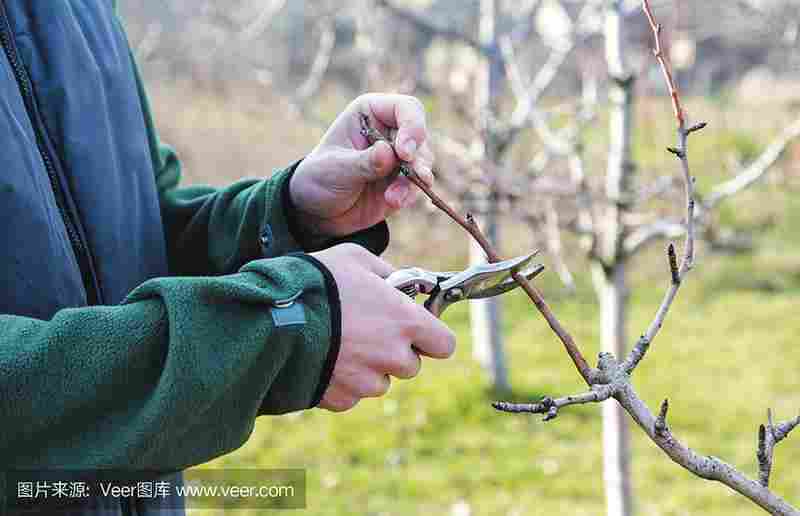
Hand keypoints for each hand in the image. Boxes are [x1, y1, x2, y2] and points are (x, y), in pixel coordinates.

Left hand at [290, 93, 435, 239]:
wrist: (317, 210)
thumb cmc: (320, 177)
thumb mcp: (336, 169)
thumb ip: (363, 162)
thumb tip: (389, 153)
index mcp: (371, 114)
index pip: (406, 108)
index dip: (412, 126)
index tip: (404, 152)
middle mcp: (390, 131)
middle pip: (421, 137)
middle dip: (416, 159)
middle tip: (412, 175)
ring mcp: (398, 158)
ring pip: (424, 163)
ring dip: (413, 181)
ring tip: (393, 197)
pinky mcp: (403, 182)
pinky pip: (418, 186)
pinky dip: (409, 195)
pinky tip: (394, 202)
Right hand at [310, 244, 455, 411]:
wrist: (273, 317)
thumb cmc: (318, 281)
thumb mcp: (355, 259)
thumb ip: (386, 272)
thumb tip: (400, 282)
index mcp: (405, 322)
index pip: (444, 344)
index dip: (431, 336)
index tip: (415, 327)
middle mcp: (393, 357)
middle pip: (411, 365)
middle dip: (395, 351)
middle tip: (369, 331)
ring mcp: (367, 382)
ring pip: (380, 383)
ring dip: (369, 369)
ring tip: (340, 344)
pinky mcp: (341, 399)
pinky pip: (352, 395)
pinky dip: (342, 382)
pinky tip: (324, 358)